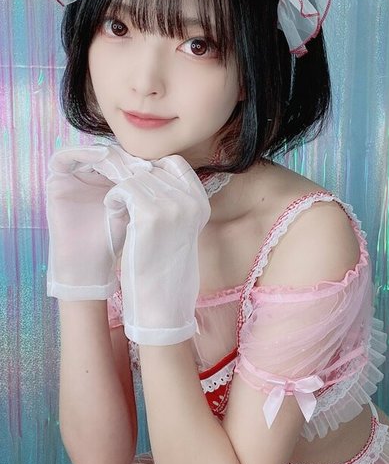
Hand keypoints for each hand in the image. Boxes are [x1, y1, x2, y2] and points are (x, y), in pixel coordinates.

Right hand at [45, 143, 150, 299]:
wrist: (88, 263)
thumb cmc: (114, 239)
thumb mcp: (133, 208)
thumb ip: (142, 187)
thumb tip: (165, 164)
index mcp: (109, 181)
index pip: (124, 160)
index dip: (138, 161)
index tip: (156, 167)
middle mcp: (90, 176)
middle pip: (108, 154)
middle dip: (125, 158)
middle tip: (141, 165)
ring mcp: (72, 176)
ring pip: (90, 153)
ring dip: (109, 155)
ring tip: (125, 164)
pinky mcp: (55, 179)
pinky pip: (65, 156)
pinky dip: (83, 152)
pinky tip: (102, 157)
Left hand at [104, 155, 211, 344]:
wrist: (161, 300)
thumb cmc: (165, 263)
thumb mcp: (180, 225)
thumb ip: (173, 196)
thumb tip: (151, 167)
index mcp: (200, 201)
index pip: (175, 163)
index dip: (151, 169)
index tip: (138, 185)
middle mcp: (190, 201)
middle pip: (151, 169)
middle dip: (132, 180)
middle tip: (124, 201)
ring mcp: (171, 207)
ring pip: (134, 178)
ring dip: (121, 191)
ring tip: (120, 211)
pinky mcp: (148, 215)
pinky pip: (122, 190)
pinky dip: (112, 200)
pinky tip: (114, 214)